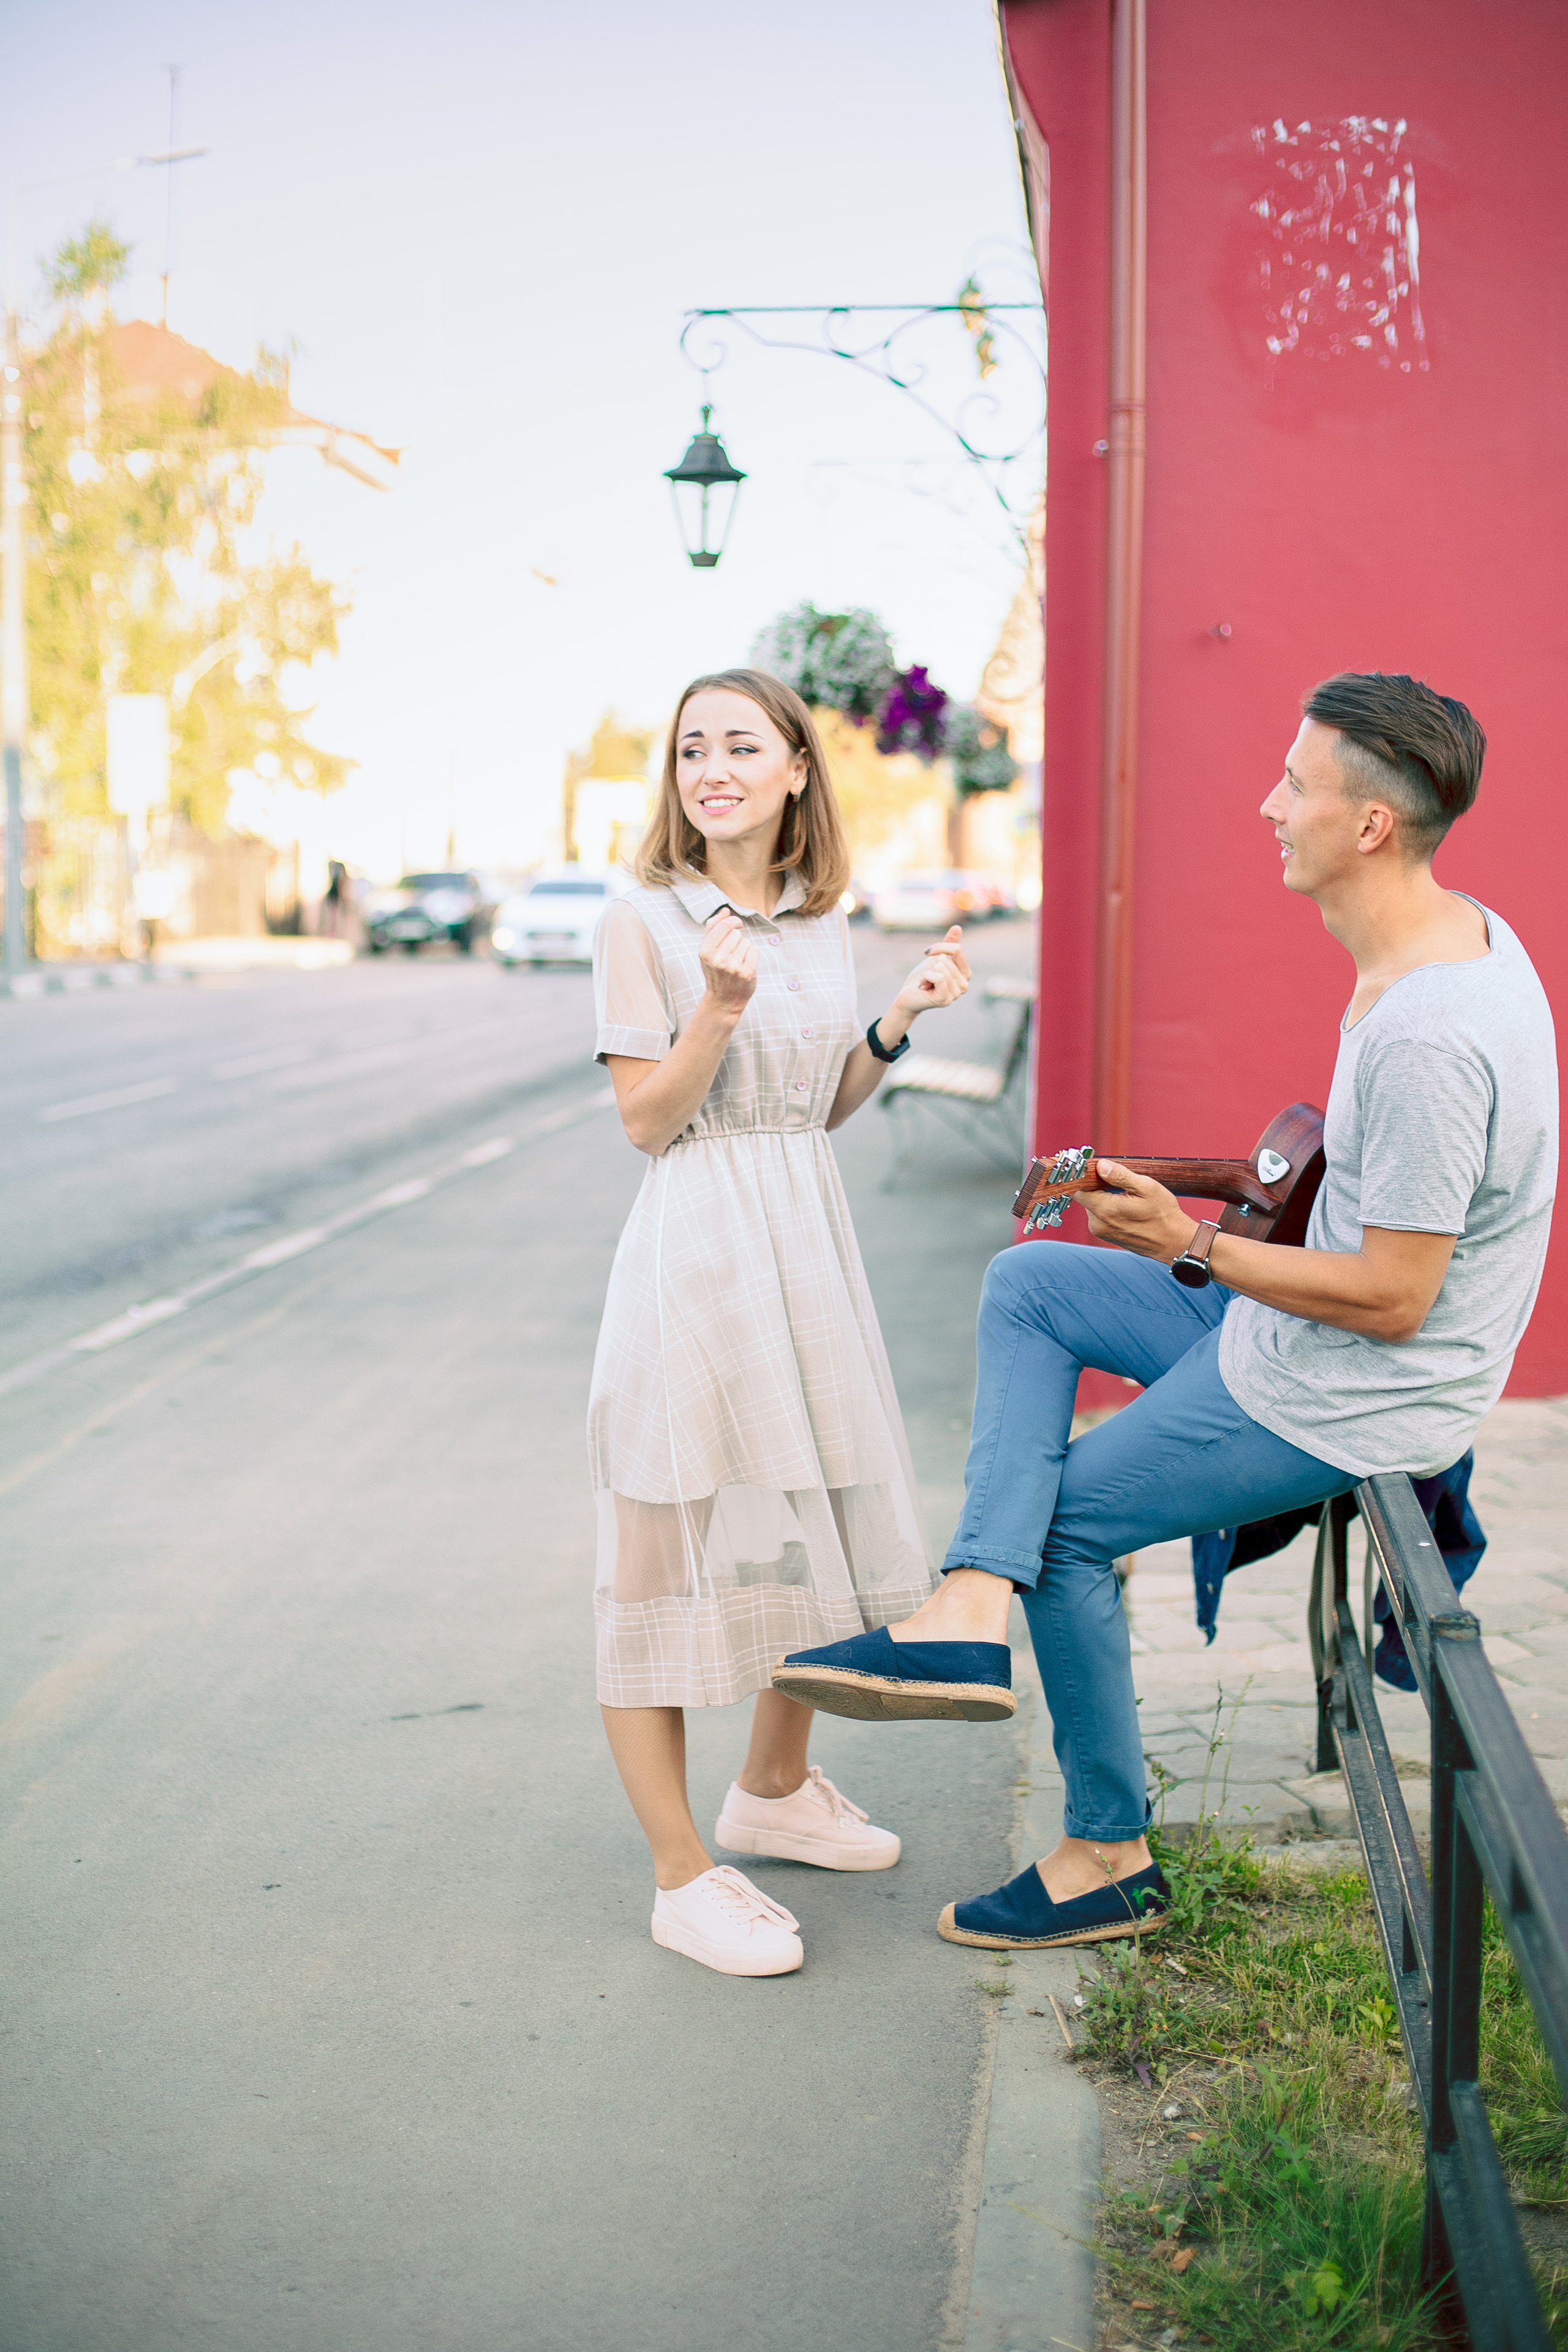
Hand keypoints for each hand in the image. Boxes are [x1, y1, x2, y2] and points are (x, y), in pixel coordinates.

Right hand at [698, 911, 756, 1017]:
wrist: (723, 999)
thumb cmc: (715, 970)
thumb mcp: (707, 950)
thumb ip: (712, 927)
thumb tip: (725, 910)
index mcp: (705, 951)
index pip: (724, 925)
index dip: (733, 922)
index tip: (736, 925)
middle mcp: (718, 959)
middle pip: (736, 933)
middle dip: (736, 940)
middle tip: (731, 954)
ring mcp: (733, 967)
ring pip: (746, 942)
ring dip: (744, 949)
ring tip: (737, 962)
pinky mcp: (747, 972)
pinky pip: (754, 950)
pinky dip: (752, 955)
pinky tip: (745, 966)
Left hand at [889, 925, 970, 1027]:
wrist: (908, 996)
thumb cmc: (923, 977)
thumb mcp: (936, 958)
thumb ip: (948, 944)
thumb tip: (957, 927)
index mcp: (966, 973)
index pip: (957, 949)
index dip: (939, 947)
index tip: (927, 953)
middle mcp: (964, 985)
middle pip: (946, 959)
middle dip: (931, 964)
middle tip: (927, 977)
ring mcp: (956, 994)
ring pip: (941, 967)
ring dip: (927, 973)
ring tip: (926, 982)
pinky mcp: (945, 1000)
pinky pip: (938, 978)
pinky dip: (927, 977)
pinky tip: (924, 986)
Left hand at [1080, 1160, 1199, 1261]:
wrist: (1172, 1242)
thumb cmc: (1163, 1214)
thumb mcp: (1146, 1188)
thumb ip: (1120, 1176)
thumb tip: (1100, 1165)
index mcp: (1105, 1210)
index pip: (1078, 1188)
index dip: (1083, 1175)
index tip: (1094, 1167)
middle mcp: (1097, 1223)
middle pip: (1085, 1196)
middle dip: (1096, 1185)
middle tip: (1116, 1179)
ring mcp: (1101, 1231)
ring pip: (1092, 1205)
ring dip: (1103, 1196)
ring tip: (1125, 1195)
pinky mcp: (1106, 1235)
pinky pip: (1099, 1215)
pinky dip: (1108, 1207)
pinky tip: (1125, 1206)